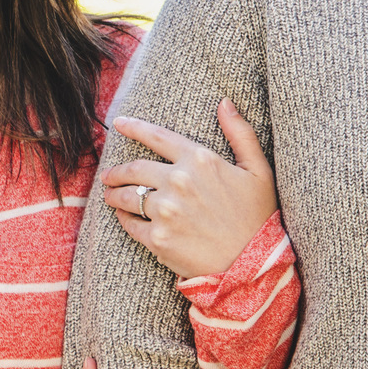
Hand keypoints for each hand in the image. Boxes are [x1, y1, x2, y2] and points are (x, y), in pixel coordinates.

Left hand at [103, 100, 277, 279]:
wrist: (253, 266)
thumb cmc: (258, 217)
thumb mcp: (258, 171)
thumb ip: (240, 133)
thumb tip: (224, 102)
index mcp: (199, 160)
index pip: (156, 136)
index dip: (133, 128)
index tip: (118, 125)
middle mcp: (178, 181)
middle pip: (134, 168)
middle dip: (117, 170)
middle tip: (109, 174)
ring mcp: (165, 211)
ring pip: (127, 195)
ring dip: (114, 193)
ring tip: (110, 195)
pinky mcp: (157, 238)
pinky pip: (130, 223)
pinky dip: (124, 218)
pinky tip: (123, 216)